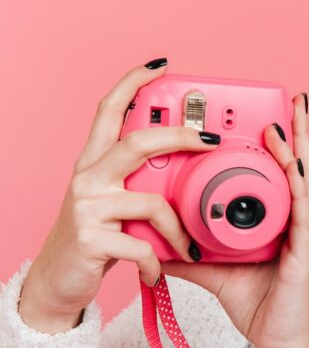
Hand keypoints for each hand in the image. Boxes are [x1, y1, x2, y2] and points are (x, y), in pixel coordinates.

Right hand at [20, 59, 214, 331]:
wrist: (56, 283)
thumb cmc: (95, 241)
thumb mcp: (114, 203)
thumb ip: (140, 183)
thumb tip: (187, 166)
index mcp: (94, 163)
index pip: (109, 110)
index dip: (133, 83)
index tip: (160, 65)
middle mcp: (87, 177)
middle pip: (138, 143)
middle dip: (181, 137)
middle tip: (213, 142)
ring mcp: (86, 206)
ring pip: (152, 203)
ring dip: (178, 229)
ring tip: (189, 248)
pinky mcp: (90, 239)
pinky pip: (142, 246)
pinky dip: (156, 262)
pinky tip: (155, 272)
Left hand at [159, 93, 308, 347]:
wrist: (276, 343)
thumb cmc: (257, 308)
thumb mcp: (215, 271)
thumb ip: (190, 254)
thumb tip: (158, 240)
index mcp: (283, 225)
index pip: (283, 177)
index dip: (281, 147)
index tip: (270, 116)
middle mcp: (299, 225)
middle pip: (300, 170)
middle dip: (298, 133)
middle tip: (293, 100)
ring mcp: (306, 237)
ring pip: (303, 184)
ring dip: (297, 149)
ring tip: (287, 120)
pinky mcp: (305, 252)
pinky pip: (300, 212)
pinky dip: (295, 185)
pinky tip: (291, 164)